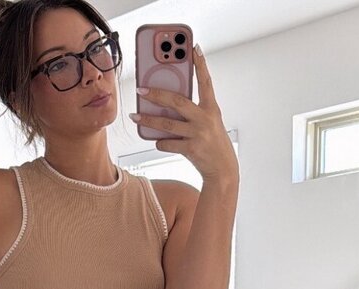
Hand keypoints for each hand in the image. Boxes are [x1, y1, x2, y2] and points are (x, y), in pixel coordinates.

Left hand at [128, 44, 238, 186]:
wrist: (223, 170)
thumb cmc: (213, 143)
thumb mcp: (210, 122)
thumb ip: (194, 111)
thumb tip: (168, 104)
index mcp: (211, 108)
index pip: (205, 82)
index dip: (200, 64)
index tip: (194, 48)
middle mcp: (205, 119)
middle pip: (177, 101)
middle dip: (157, 94)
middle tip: (141, 90)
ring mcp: (198, 134)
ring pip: (167, 124)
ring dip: (148, 119)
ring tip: (135, 115)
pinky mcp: (191, 149)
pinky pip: (168, 143)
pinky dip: (160, 142)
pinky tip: (156, 140)